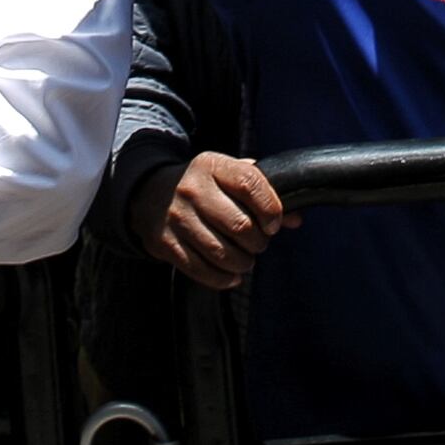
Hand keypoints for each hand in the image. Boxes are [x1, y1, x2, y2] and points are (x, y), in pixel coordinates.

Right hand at [141, 150, 298, 289]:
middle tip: (258, 243)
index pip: (250, 184)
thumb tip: (296, 219)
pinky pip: (202, 271)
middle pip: (240, 225)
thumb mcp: (228, 176)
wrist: (149, 193)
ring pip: (223, 253)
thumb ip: (263, 192)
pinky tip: (230, 273)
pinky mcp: (165, 244)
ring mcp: (177, 218)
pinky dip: (223, 278)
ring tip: (244, 258)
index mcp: (212, 165)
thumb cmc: (202, 185)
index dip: (270, 209)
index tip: (273, 224)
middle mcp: (192, 189)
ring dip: (243, 262)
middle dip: (258, 242)